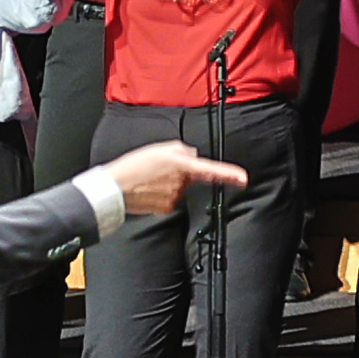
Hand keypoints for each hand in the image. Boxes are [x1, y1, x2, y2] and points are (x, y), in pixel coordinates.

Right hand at [100, 139, 249, 216]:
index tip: (243, 179)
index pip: (212, 170)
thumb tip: (191, 156)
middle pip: (189, 176)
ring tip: (149, 178)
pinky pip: (169, 198)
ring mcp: (175, 198)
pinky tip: (148, 189)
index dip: (229, 175)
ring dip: (168, 183)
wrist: (115, 188)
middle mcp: (181, 184)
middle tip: (158, 168)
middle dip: (180, 172)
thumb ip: (181, 150)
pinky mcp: (166, 208)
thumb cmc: (133, 167)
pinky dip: (161, 194)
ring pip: (178, 188)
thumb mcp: (159, 149)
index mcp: (182, 166)